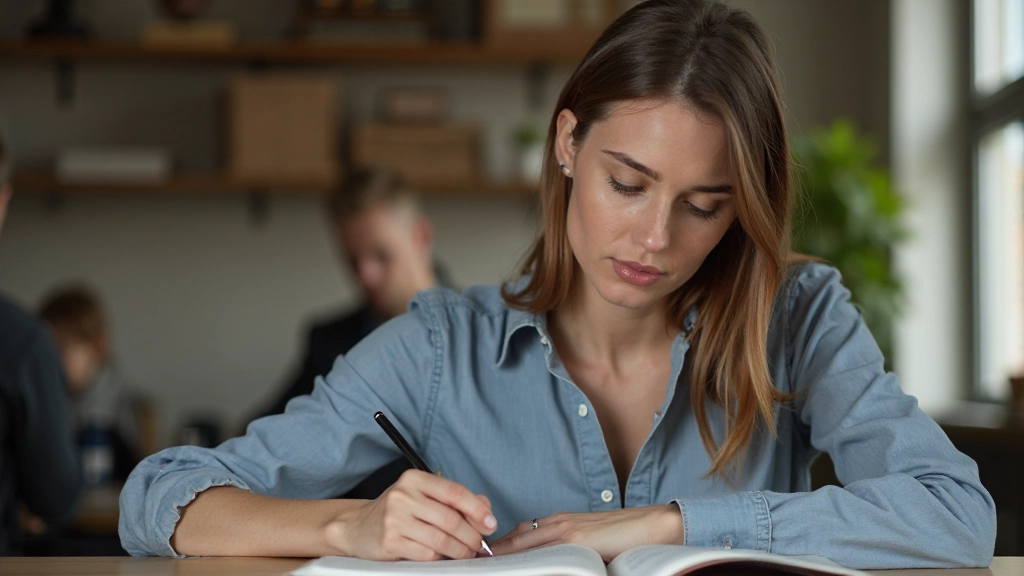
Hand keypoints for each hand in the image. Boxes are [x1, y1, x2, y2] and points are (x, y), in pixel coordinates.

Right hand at [323, 469, 496, 561]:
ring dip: (460, 550)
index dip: (477, 509)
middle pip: (451, 519)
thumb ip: (454, 500)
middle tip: (479, 544)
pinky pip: (427, 553)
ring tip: (466, 552)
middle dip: (472, 536)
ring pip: (441, 539)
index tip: (490, 523)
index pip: (454, 492)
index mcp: (415, 479)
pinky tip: (442, 556)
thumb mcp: (423, 497)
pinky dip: (440, 558)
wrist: (357, 527)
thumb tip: (485, 508)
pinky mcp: (390, 541)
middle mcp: (403, 495)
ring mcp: (394, 518)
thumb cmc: (397, 511)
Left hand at [490, 505, 682, 561]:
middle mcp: (558, 522)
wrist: (652, 525)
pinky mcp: (578, 540)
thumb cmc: (624, 535)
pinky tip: (514, 568)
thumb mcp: (588, 538)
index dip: (498, 547)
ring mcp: (566, 531)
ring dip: (503, 556)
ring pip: (524, 544)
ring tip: (484, 566)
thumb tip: (545, 562)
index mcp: (559, 521)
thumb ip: (566, 547)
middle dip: (492, 552)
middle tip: (469, 560)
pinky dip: (526, 560)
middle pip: (515, 539)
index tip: (480, 557)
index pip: (519, 535)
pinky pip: (544, 553)